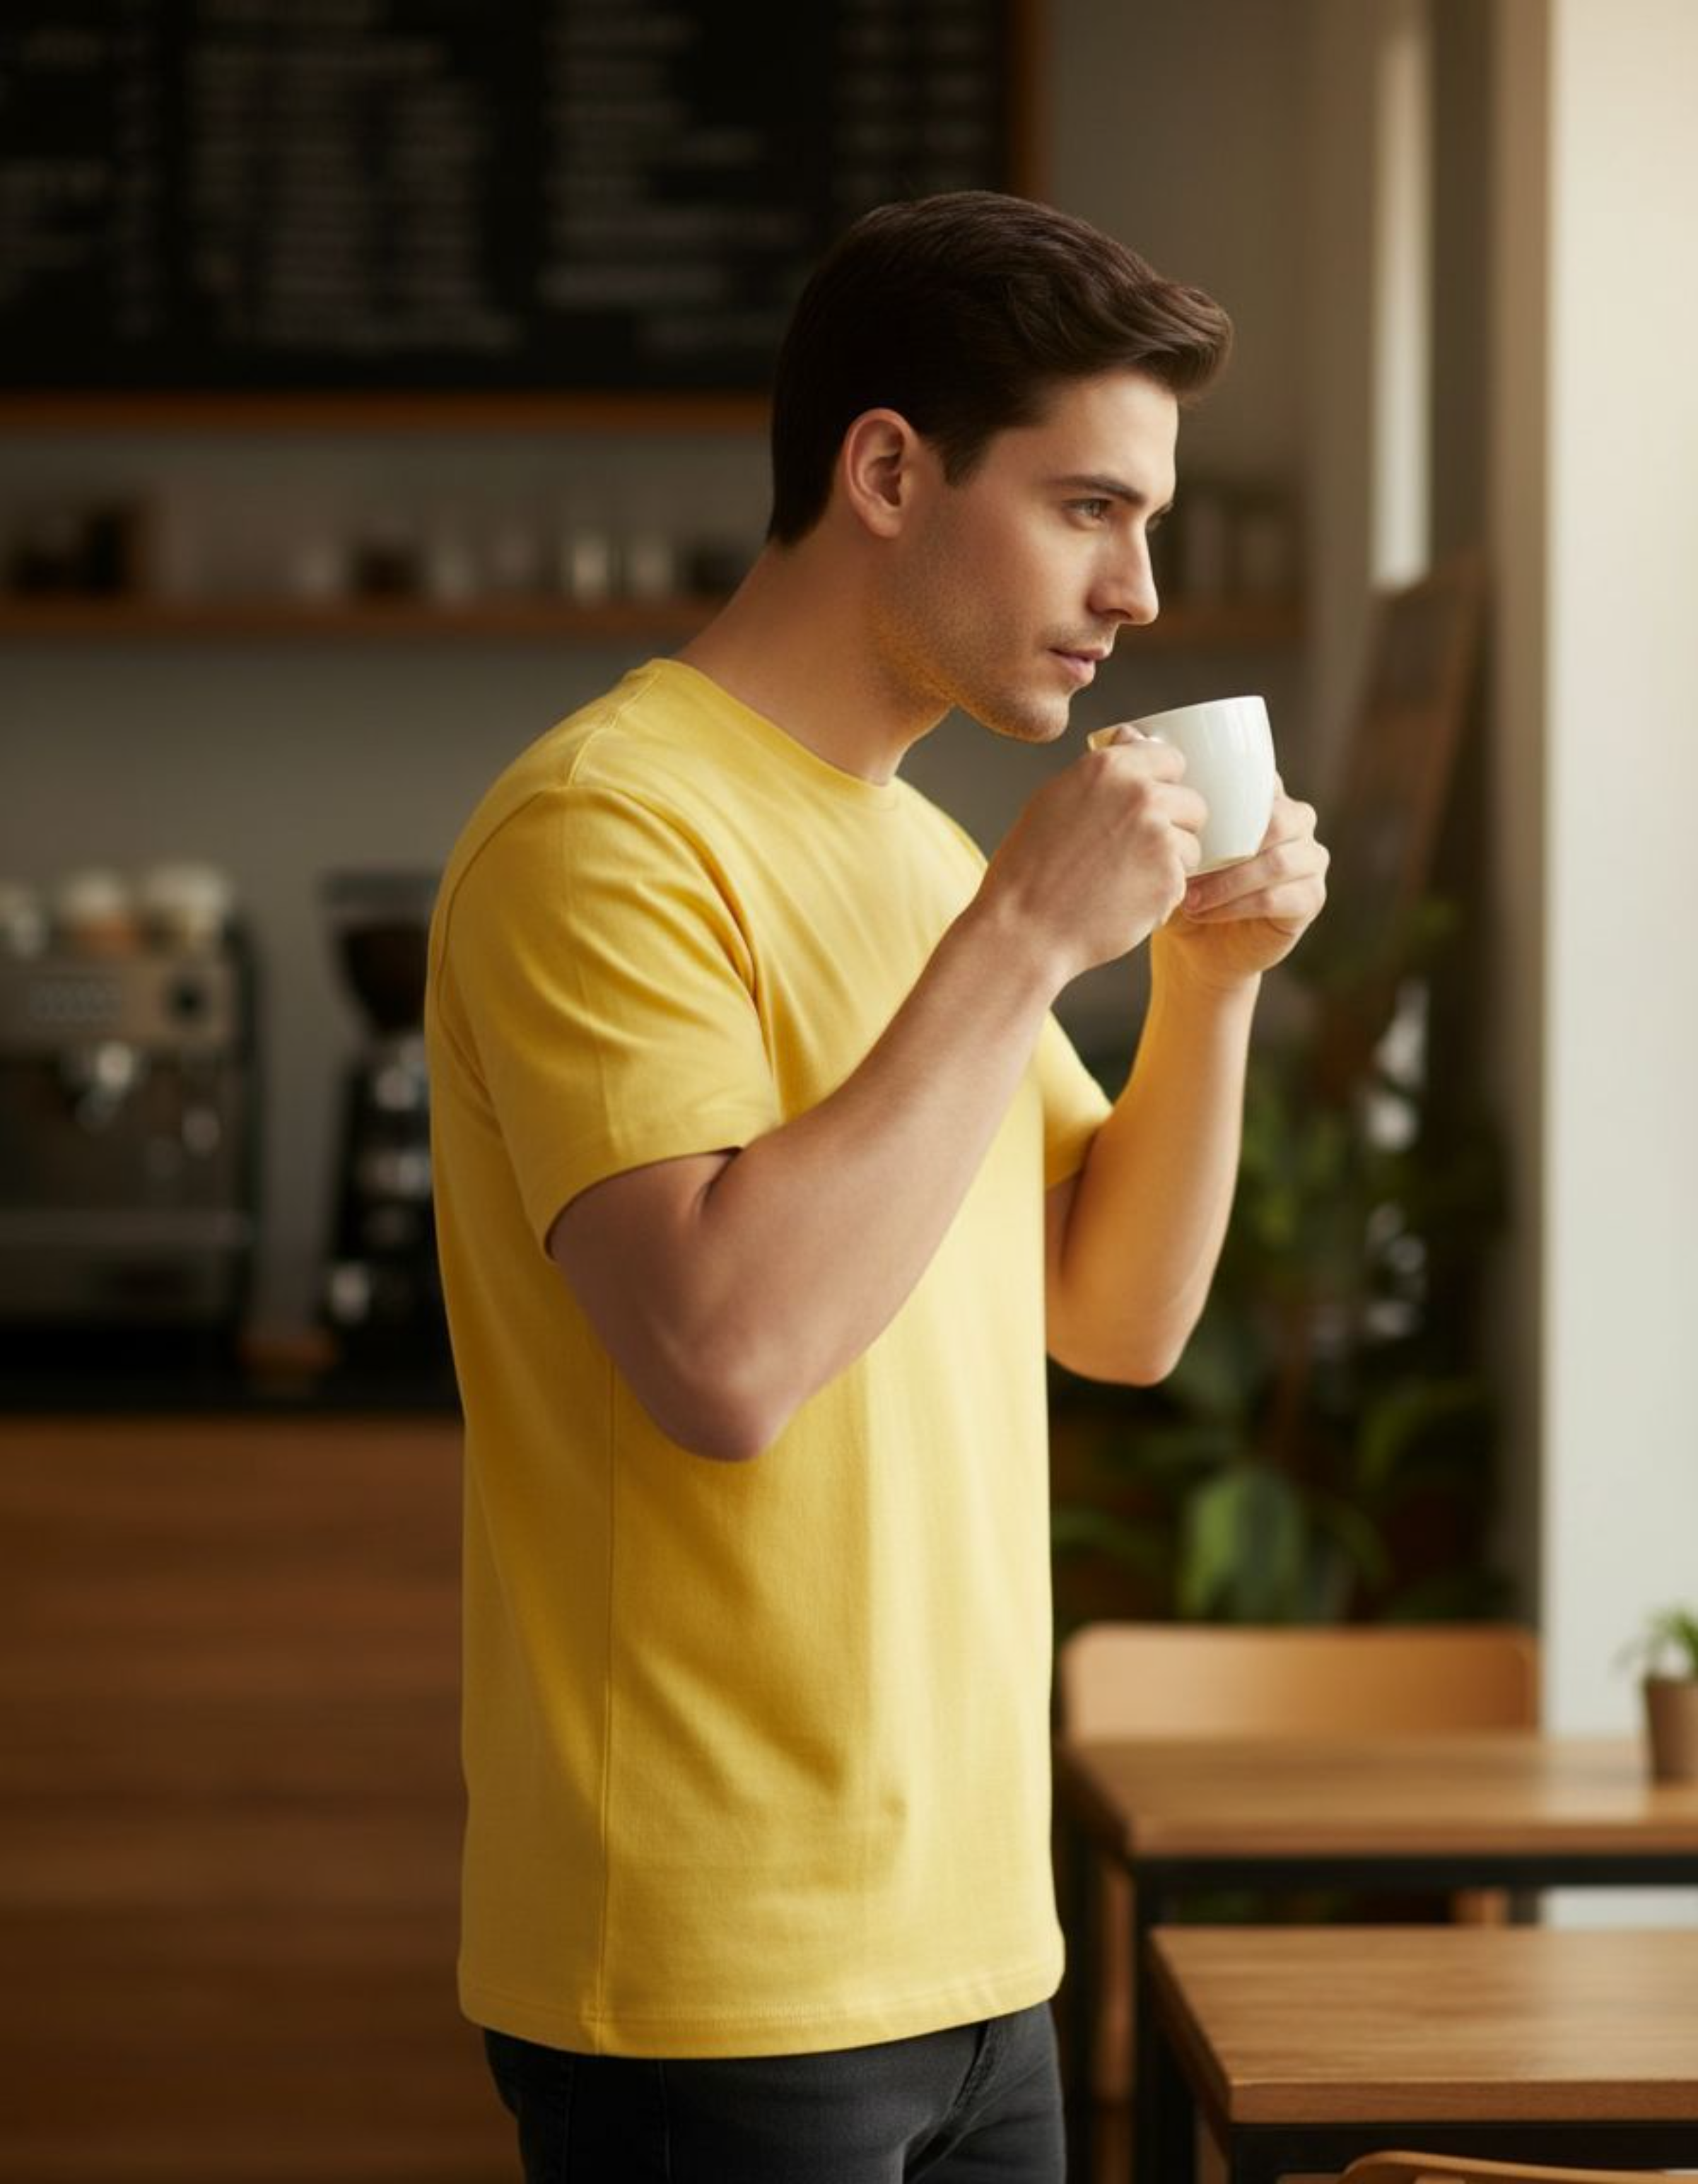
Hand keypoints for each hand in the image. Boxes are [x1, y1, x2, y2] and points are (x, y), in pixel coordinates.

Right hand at [982, 733, 1207, 984]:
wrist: (1025, 929)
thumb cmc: (1028, 869)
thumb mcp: (1054, 799)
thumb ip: (1103, 771)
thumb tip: (1132, 736)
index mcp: (1107, 767)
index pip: (1169, 758)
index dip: (1162, 784)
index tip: (1146, 807)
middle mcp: (1139, 795)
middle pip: (1192, 802)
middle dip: (1174, 826)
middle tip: (1135, 853)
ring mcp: (1159, 837)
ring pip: (1192, 845)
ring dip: (1170, 864)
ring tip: (1125, 881)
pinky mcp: (1170, 879)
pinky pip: (1184, 882)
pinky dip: (1162, 895)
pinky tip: (1125, 901)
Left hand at [1154, 779, 1328, 989]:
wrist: (1194, 946)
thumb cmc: (1181, 883)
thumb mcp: (1170, 840)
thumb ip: (1164, 797)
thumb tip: (1129, 739)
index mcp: (1267, 798)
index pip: (1261, 781)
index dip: (1226, 797)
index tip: (1180, 817)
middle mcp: (1297, 823)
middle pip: (1280, 819)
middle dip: (1228, 844)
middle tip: (1185, 865)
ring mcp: (1310, 861)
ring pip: (1277, 862)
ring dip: (1227, 881)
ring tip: (1188, 896)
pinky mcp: (1311, 900)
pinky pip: (1276, 898)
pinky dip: (1234, 905)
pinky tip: (1202, 912)